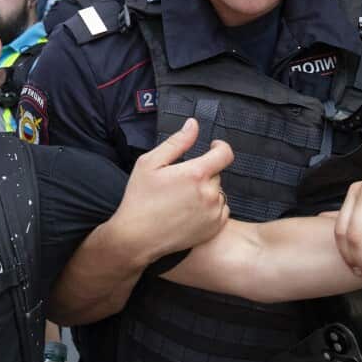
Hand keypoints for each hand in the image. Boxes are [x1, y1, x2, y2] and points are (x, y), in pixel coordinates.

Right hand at [115, 119, 231, 260]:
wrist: (137, 237)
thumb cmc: (140, 198)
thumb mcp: (150, 163)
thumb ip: (176, 142)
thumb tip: (193, 124)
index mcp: (196, 174)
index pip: (225, 153)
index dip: (220, 147)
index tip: (212, 147)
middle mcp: (209, 193)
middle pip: (217, 174)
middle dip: (203, 173)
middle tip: (179, 181)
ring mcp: (213, 213)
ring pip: (218, 192)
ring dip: (206, 191)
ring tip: (181, 199)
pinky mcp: (214, 228)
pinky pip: (220, 210)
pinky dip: (210, 208)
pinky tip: (189, 212)